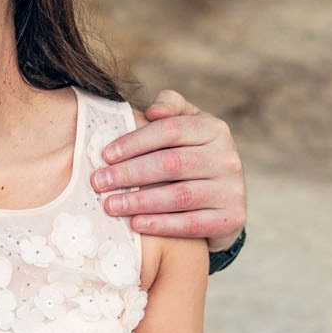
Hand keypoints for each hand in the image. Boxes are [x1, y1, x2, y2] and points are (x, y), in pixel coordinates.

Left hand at [92, 90, 245, 245]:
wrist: (224, 200)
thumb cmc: (191, 155)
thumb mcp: (187, 125)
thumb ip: (170, 107)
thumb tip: (152, 110)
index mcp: (214, 128)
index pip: (170, 130)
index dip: (135, 141)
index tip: (105, 155)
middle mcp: (228, 157)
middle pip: (171, 163)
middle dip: (130, 173)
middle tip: (99, 182)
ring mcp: (232, 189)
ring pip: (180, 195)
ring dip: (140, 201)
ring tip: (110, 205)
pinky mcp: (232, 218)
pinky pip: (191, 224)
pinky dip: (161, 224)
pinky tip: (136, 224)